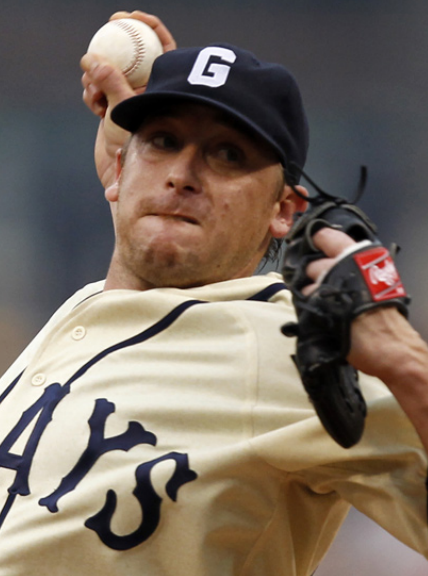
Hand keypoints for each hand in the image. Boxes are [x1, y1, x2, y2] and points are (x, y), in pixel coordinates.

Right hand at [80, 11, 176, 188]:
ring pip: (110, 70)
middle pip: (132, 54)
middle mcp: (146, 90)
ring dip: (97, 74)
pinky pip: (97, 87)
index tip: (131, 17)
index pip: (162, 46)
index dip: (149, 26)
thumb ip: (110, 83)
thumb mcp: (123, 110)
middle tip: (106, 33)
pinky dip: (91, 90)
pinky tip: (92, 103)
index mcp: (162, 87)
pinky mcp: (111, 107)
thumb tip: (90, 58)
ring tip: (95, 93)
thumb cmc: (133, 147)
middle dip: (114, 44)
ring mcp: (128, 98)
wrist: (122, 174)